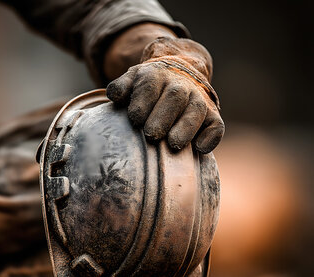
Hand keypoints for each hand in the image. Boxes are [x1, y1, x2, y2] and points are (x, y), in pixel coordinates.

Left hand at [106, 37, 223, 152]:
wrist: (178, 74)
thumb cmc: (147, 87)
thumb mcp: (132, 80)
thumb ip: (121, 87)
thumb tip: (114, 95)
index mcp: (156, 76)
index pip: (150, 86)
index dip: (142, 103)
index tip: (135, 119)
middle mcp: (180, 86)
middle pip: (174, 97)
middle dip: (162, 117)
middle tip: (151, 135)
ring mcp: (198, 100)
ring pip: (196, 111)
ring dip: (186, 128)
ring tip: (174, 145)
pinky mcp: (212, 115)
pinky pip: (216, 125)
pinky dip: (211, 136)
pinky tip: (200, 148)